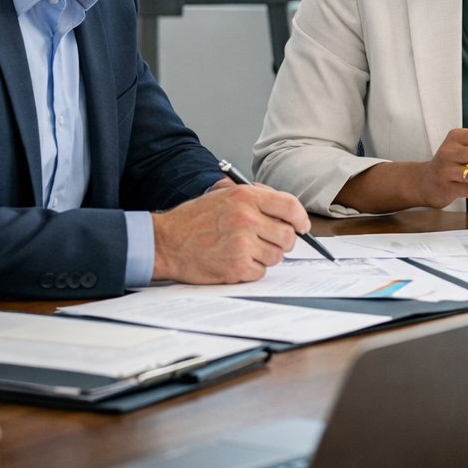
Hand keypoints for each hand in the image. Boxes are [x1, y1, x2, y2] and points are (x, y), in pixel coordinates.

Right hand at [151, 183, 310, 283]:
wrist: (166, 242)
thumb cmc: (194, 219)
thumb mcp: (225, 195)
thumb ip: (257, 198)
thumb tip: (289, 211)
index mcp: (246, 197)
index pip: (290, 206)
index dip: (301, 218)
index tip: (302, 226)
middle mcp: (246, 218)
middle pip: (288, 235)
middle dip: (283, 241)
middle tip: (269, 241)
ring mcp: (242, 244)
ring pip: (276, 255)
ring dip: (266, 256)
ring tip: (244, 249)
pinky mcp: (236, 267)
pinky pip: (261, 271)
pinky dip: (252, 269)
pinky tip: (235, 260)